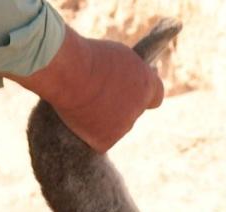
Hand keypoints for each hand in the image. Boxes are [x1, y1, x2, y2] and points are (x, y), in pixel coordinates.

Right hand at [8, 26, 163, 152]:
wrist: (70, 73)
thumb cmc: (89, 58)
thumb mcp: (117, 56)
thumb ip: (128, 73)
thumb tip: (129, 81)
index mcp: (147, 85)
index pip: (155, 98)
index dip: (141, 95)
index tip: (129, 92)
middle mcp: (139, 108)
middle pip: (130, 112)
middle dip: (117, 107)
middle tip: (95, 95)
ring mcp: (123, 127)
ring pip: (114, 127)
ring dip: (102, 119)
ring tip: (83, 102)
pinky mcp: (105, 141)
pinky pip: (98, 140)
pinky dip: (89, 132)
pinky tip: (79, 117)